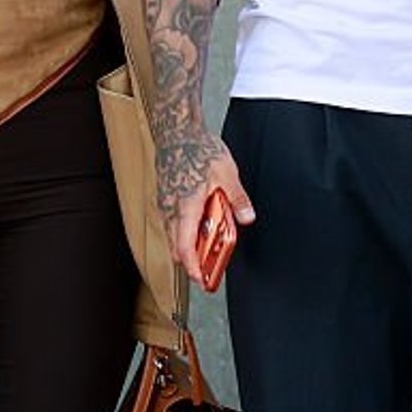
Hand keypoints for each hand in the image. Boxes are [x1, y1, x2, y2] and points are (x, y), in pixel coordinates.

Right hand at [161, 135, 254, 280]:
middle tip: (209, 271)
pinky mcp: (165, 196)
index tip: (203, 280)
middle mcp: (172, 207)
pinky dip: (185, 231)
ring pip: (173, 234)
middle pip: (177, 245)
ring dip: (189, 245)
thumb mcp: (227, 173)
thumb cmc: (197, 148)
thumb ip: (237, 199)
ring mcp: (166, 202)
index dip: (194, 267)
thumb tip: (246, 217)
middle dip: (192, 261)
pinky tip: (200, 225)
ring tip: (209, 248)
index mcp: (186, 206)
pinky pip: (172, 222)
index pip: (185, 246)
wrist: (177, 131)